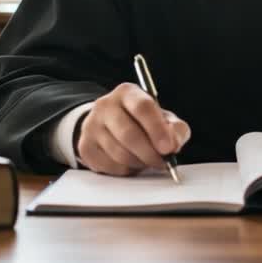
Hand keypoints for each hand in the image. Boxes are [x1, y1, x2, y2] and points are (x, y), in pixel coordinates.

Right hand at [75, 82, 190, 175]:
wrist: (110, 126)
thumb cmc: (142, 122)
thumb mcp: (164, 119)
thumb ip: (176, 129)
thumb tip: (174, 144)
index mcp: (127, 93)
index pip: (142, 107)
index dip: (157, 129)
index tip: (169, 148)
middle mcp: (105, 105)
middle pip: (128, 134)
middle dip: (149, 153)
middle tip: (162, 162)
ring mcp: (91, 126)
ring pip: (119, 153)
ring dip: (139, 163)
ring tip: (147, 160)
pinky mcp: (85, 146)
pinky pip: (110, 166)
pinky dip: (126, 170)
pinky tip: (131, 162)